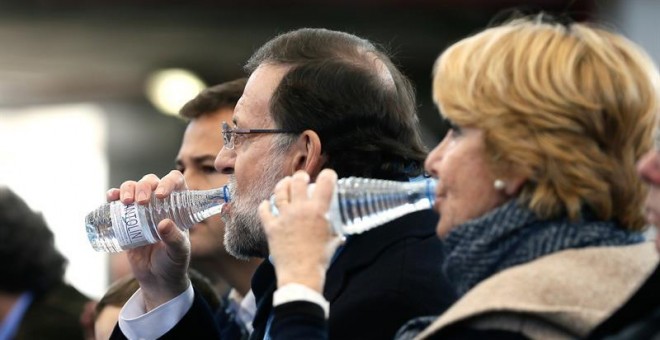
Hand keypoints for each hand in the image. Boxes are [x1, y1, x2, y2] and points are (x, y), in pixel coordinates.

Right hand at [106, 170, 190, 310]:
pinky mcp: (127, 219)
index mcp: (178, 206)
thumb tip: (164, 223)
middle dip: (144, 186)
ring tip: (124, 202)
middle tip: (141, 203)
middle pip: (151, 182)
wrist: (156, 278)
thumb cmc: (173, 263)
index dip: (169, 181)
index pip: (176, 181)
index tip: (161, 195)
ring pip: (134, 187)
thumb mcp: (178, 252)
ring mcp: (142, 210)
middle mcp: (160, 204)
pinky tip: (110, 197)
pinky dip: (113, 195)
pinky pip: (118, 201)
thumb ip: (174, 239)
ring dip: (127, 188)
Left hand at [258, 169, 341, 292]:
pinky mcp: (271, 227)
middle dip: (302, 176)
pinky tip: (266, 204)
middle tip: (303, 179)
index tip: (328, 176)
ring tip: (285, 183)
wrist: (301, 274)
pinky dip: (265, 205)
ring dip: (283, 184)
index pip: (325, 182)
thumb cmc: (320, 259)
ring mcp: (283, 216)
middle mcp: (300, 209)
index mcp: (318, 210)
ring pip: (280, 191)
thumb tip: (338, 232)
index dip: (328, 175)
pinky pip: (264, 210)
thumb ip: (334, 232)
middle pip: (298, 181)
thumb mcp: (333, 241)